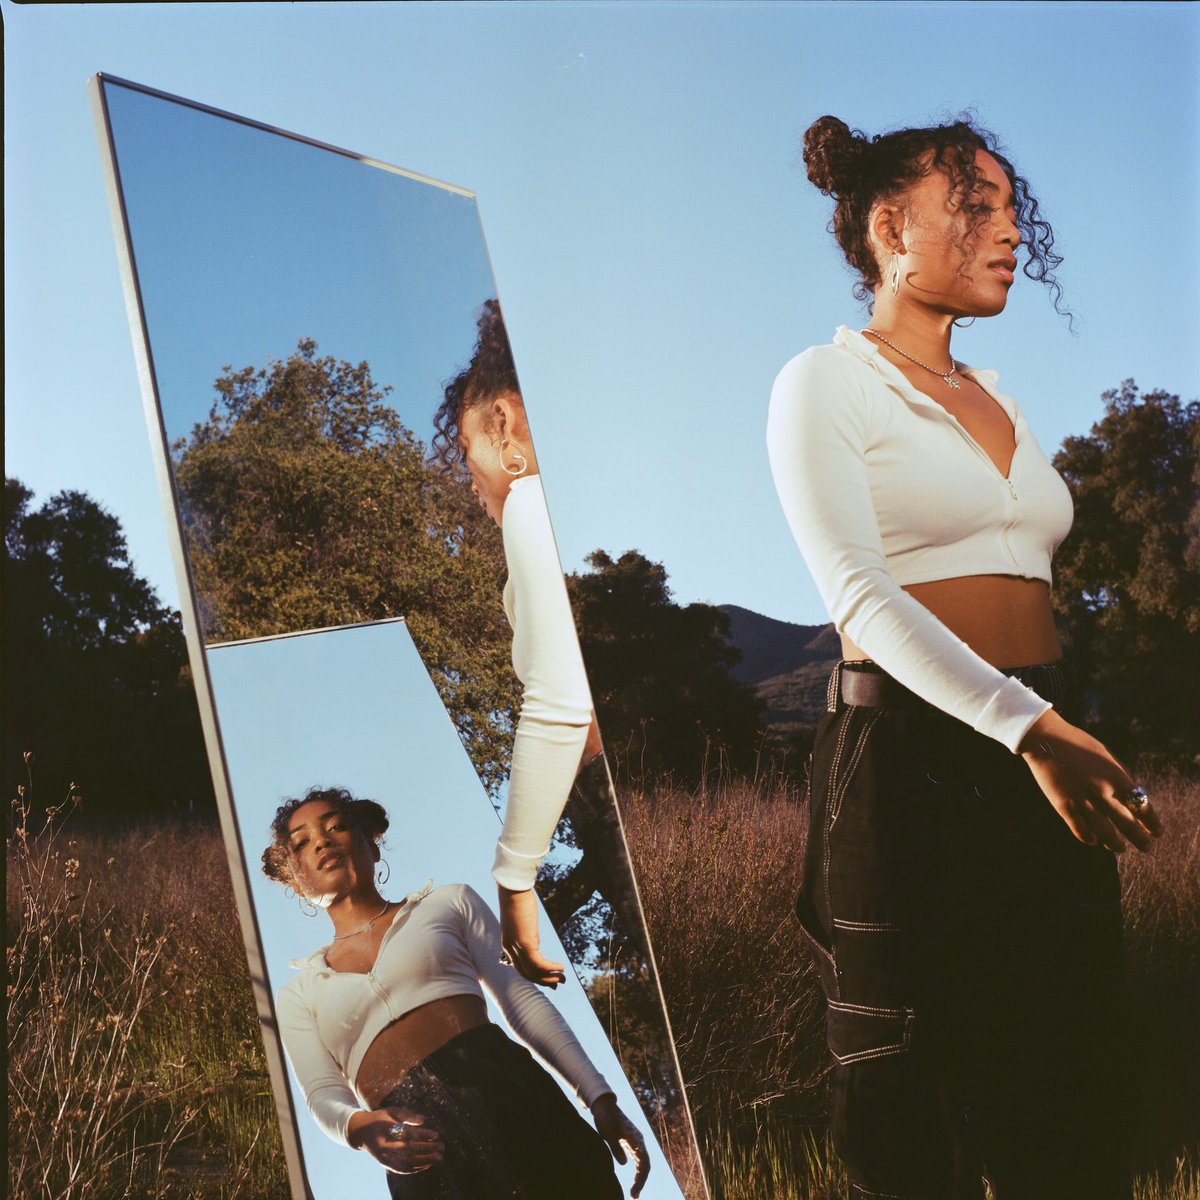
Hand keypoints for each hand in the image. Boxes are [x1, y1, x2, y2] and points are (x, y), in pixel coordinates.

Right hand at [347, 1106, 443, 1174]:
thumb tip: (424, 1120)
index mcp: (385, 1128)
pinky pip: (401, 1169)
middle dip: (427, 1149)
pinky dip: (415, 1168)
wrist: (361, 1132)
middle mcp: (384, 1144)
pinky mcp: (384, 1164)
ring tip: (437, 1159)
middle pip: (408, 1149)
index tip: (436, 1135)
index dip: (423, 1135)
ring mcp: (383, 1156)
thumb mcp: (392, 1110)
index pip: (408, 1133)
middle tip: (442, 1148)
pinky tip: (426, 1165)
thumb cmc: (381, 1118)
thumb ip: (407, 1114)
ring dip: (424, 1161)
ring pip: (406, 1162)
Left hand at [497, 885, 566, 986]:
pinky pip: (539, 964)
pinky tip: (561, 967)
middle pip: (526, 974)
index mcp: (507, 944)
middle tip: (558, 984)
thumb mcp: (518, 920)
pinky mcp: (525, 943)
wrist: (512, 890)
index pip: (520, 968)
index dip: (534, 976)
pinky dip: (551, 968)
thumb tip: (531, 935)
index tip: (548, 979)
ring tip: (562, 978)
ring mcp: (516, 947)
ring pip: (533, 972)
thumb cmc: (516, 900)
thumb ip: (523, 930)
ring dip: (549, 978)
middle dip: (543, 981)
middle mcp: (509, 949)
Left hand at [591, 1093, 649, 1197]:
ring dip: (640, 1179)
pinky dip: (637, 1173)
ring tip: (634, 1194)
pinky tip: (634, 1182)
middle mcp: (639, 1142)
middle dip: (641, 1182)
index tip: (633, 1191)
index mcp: (636, 1139)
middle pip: (645, 1165)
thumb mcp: (609, 1133)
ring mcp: (635, 1143)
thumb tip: (624, 1163)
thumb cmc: (606, 1118)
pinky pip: (638, 1161)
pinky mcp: (630, 1145)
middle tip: (633, 1196)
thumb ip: (616, 1147)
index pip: (644, 1163)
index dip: (641, 1178)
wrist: (604, 1106)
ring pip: (643, 1164)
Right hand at [1018, 709, 1162, 852]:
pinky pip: (1081, 831)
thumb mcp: (1108, 757)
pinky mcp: (1064, 807)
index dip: (1152, 823)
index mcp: (1117, 778)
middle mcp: (1103, 792)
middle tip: (1146, 847)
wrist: (1046, 739)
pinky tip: (1093, 841)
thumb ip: (1122, 777)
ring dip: (1115, 844)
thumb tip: (1133, 798)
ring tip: (1119, 848)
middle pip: (1128, 825)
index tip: (1156, 832)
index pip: (1143, 808)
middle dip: (1140, 840)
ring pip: (1105, 834)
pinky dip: (1089, 839)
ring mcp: (1083, 801)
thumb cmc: (1079, 744)